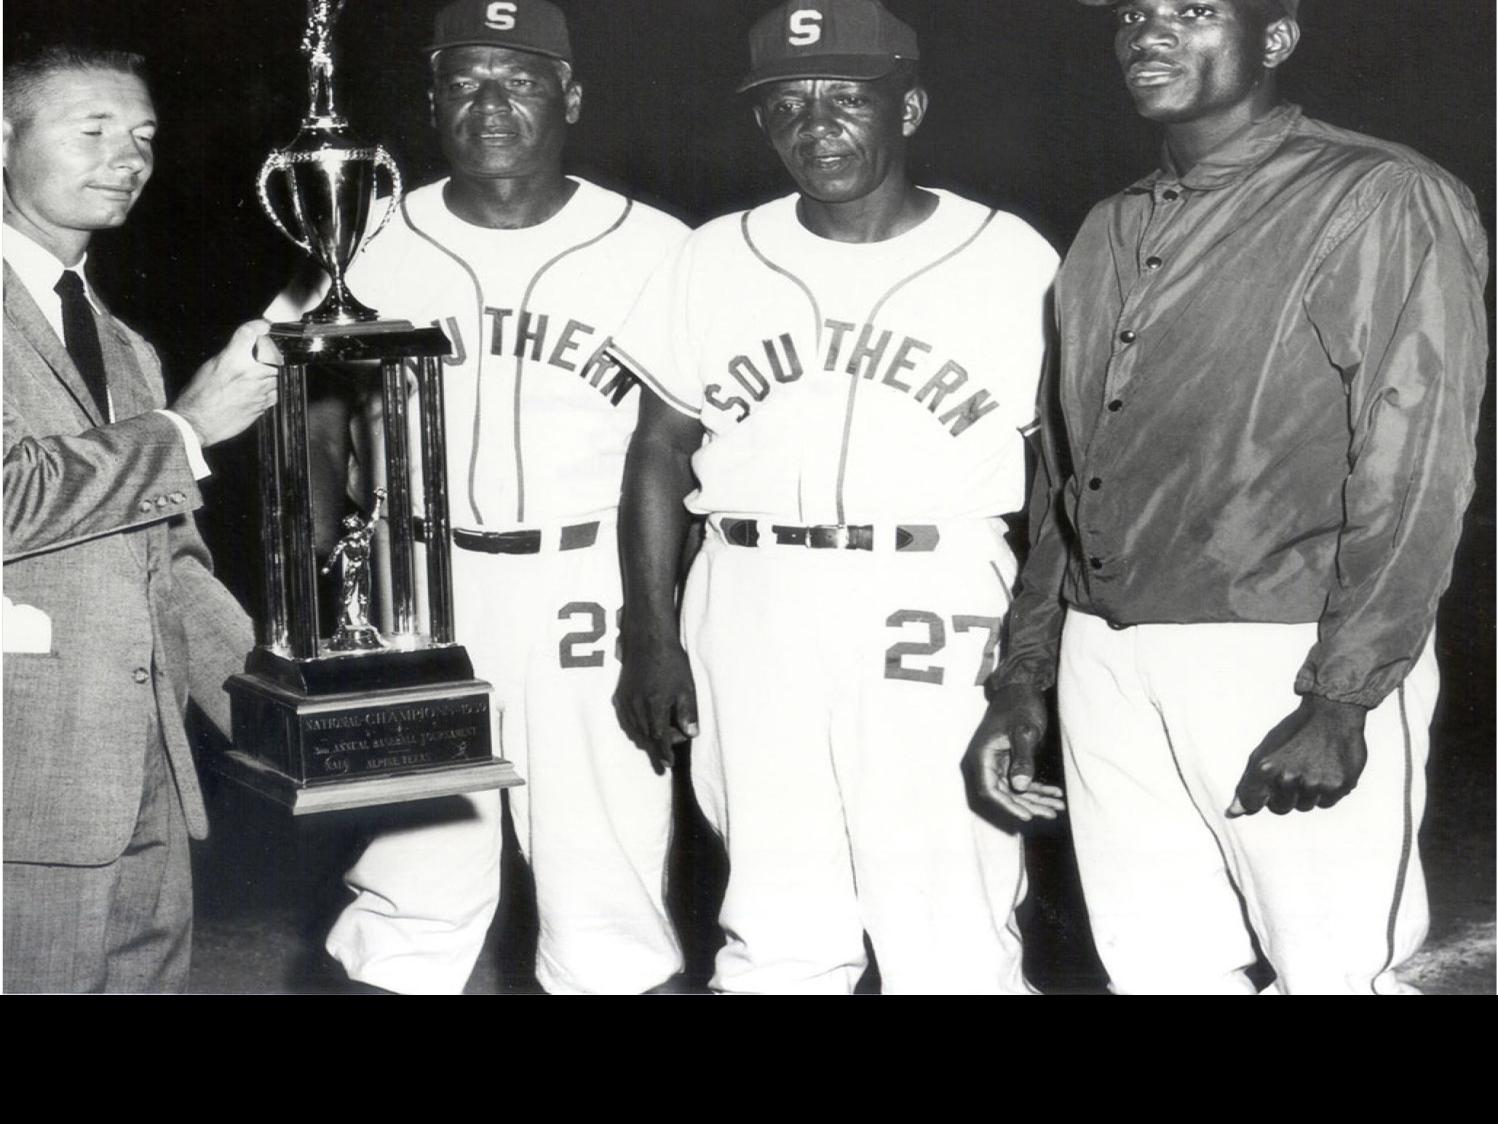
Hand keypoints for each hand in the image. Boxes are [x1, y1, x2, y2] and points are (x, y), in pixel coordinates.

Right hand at [172, 319, 278, 446]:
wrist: (197, 422)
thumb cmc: (198, 395)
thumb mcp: (211, 365)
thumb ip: (232, 352)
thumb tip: (245, 346)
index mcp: (234, 359)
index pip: (251, 333)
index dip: (259, 326)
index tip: (263, 326)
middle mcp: (251, 373)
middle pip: (275, 354)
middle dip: (273, 352)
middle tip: (266, 352)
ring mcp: (260, 391)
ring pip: (280, 373)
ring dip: (275, 370)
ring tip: (264, 371)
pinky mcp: (263, 405)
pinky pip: (277, 391)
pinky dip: (274, 386)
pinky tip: (264, 387)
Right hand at [615, 633, 697, 773]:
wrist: (648, 640)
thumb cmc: (671, 662)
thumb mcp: (686, 686)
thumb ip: (688, 712)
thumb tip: (692, 734)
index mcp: (654, 705)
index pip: (659, 738)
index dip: (664, 752)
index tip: (668, 764)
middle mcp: (637, 706)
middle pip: (645, 737)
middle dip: (658, 746)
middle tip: (671, 747)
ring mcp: (626, 701)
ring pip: (633, 730)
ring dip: (645, 739)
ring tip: (657, 743)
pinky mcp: (620, 695)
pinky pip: (625, 720)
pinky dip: (634, 729)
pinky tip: (642, 729)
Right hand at [961, 683, 1064, 822]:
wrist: (1020, 688)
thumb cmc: (1020, 706)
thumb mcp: (1024, 732)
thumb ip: (1022, 759)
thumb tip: (1021, 787)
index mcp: (982, 756)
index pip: (990, 790)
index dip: (1008, 805)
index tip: (1027, 816)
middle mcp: (986, 763)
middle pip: (1004, 794)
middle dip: (1029, 805)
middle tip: (1052, 812)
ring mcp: (996, 763)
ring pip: (1014, 790)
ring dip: (1036, 800)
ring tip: (1058, 806)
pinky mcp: (1007, 761)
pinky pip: (1020, 781)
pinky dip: (1037, 789)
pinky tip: (1055, 794)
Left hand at [1229, 694, 1368, 816]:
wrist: (1331, 715)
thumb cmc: (1293, 734)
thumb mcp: (1263, 753)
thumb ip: (1248, 785)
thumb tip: (1233, 813)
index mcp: (1265, 768)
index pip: (1253, 802)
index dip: (1258, 798)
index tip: (1265, 789)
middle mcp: (1289, 777)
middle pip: (1280, 808)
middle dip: (1284, 796)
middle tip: (1293, 771)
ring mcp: (1314, 783)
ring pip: (1304, 806)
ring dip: (1306, 793)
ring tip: (1311, 766)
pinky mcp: (1338, 786)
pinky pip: (1326, 803)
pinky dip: (1326, 791)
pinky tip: (1327, 769)